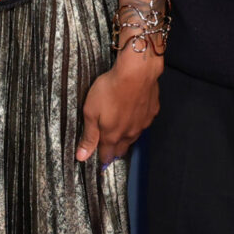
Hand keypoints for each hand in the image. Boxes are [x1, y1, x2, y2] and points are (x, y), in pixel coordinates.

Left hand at [77, 43, 163, 165]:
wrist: (136, 73)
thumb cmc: (110, 90)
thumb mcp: (91, 112)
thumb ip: (89, 136)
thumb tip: (82, 157)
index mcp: (113, 135)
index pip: (106, 154)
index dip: (101, 157)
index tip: (99, 159)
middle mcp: (129, 133)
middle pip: (121, 148)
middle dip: (114, 151)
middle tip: (109, 152)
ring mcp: (142, 123)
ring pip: (133, 137)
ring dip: (126, 139)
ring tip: (120, 138)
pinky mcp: (151, 111)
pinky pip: (143, 122)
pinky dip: (137, 123)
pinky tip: (134, 117)